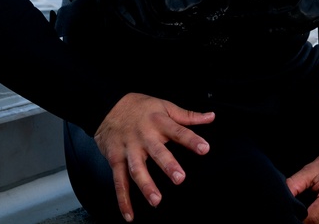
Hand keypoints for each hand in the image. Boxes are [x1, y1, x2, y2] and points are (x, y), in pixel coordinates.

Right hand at [93, 93, 214, 221]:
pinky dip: (123, 199)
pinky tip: (129, 214)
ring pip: (137, 169)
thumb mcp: (165, 106)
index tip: (204, 148)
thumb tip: (211, 117)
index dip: (192, 140)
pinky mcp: (115, 159)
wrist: (107, 106)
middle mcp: (144, 137)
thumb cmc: (140, 107)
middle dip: (168, 165)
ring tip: (156, 200)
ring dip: (146, 185)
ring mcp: (129, 149)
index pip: (179, 131)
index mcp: (159, 123)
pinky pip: (119, 181)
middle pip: (157, 152)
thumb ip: (188, 116)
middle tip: (179, 178)